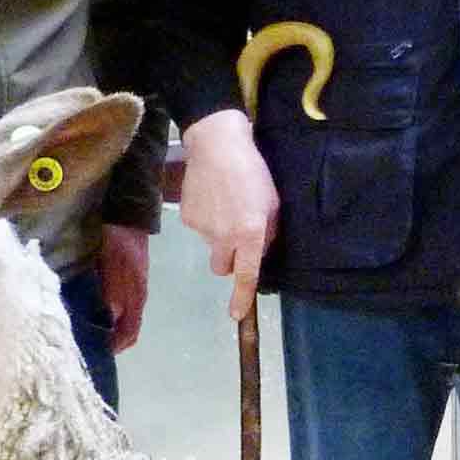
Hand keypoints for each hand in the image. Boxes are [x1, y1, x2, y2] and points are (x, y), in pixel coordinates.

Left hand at [99, 223, 150, 352]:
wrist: (127, 215)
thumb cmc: (118, 240)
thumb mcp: (113, 263)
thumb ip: (114, 289)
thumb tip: (111, 317)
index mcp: (136, 296)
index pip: (130, 334)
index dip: (114, 348)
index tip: (94, 353)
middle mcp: (137, 298)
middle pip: (127, 331)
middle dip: (109, 342)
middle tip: (86, 345)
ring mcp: (134, 291)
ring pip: (123, 321)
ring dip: (108, 330)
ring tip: (86, 331)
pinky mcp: (129, 282)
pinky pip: (121, 308)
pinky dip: (108, 317)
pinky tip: (92, 312)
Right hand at [176, 110, 279, 321]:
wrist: (216, 143)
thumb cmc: (253, 171)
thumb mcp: (272, 204)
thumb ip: (267, 232)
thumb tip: (259, 251)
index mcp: (250, 234)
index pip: (246, 275)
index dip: (242, 297)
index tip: (236, 315)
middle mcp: (224, 237)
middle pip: (222, 267)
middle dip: (229, 259)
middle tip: (236, 236)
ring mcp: (202, 228)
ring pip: (211, 245)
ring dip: (218, 234)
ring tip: (225, 203)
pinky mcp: (187, 217)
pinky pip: (199, 228)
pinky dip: (206, 218)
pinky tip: (211, 197)